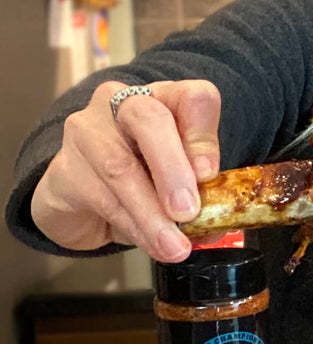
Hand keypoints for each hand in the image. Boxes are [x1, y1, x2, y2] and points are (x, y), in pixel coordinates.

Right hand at [31, 80, 221, 262]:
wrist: (85, 203)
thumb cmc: (144, 181)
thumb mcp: (180, 182)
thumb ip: (200, 192)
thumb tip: (217, 220)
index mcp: (166, 100)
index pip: (193, 97)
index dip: (203, 134)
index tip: (210, 174)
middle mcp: (123, 104)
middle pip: (148, 117)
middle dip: (172, 168)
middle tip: (188, 211)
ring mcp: (87, 130)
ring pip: (120, 167)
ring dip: (151, 214)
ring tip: (174, 246)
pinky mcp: (62, 167)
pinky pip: (100, 197)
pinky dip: (132, 226)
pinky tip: (150, 243)